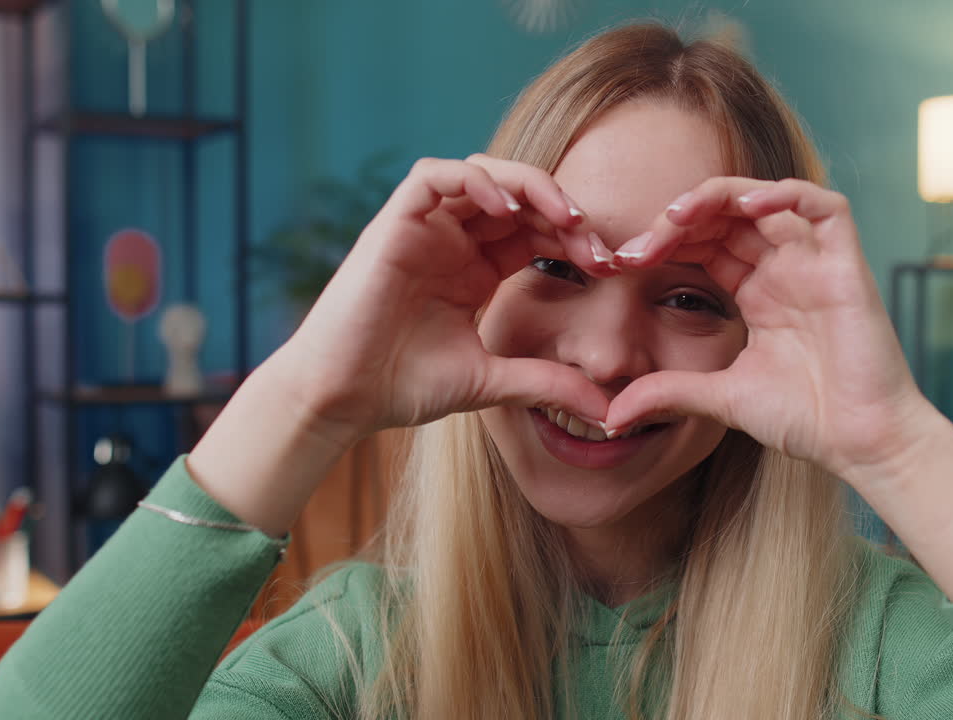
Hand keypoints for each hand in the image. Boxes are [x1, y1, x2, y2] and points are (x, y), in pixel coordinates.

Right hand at [273, 155, 616, 440]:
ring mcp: (423, 229)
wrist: (342, 398)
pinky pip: (433, 176)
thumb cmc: (404, 387)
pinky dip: (472, 180)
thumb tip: (609, 411)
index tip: (610, 267)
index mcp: (477, 269)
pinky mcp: (393, 223)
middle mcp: (453, 241)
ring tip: (564, 217)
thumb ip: (547, 384)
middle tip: (595, 243)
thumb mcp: (493, 382)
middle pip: (518, 196)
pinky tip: (506, 208)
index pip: (536, 232)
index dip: (575, 240)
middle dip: (563, 211)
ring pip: (481, 173)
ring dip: (528, 185)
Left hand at [604, 177, 934, 480]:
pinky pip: (825, 206)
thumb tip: (609, 414)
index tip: (621, 263)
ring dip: (718, 197)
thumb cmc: (805, 420)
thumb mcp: (719, 399)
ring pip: (766, 199)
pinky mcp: (848, 265)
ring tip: (676, 216)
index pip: (705, 243)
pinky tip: (747, 204)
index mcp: (758, 292)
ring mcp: (817, 263)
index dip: (664, 242)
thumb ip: (668, 393)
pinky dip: (787, 193)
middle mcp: (786, 269)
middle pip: (727, 215)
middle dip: (678, 222)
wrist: (861, 444)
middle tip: (635, 247)